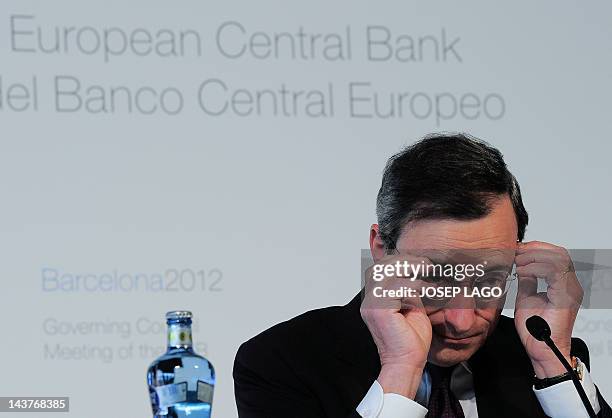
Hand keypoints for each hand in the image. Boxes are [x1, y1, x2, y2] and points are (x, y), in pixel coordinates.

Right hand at [360, 254, 431, 397]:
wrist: (407, 363)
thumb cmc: (410, 342)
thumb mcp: (411, 307)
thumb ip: (409, 292)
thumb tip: (416, 277)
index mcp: (373, 301)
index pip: (379, 270)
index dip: (398, 261)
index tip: (419, 260)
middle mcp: (369, 301)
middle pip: (380, 267)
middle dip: (403, 260)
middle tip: (424, 263)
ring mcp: (372, 305)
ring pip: (386, 272)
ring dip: (408, 267)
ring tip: (426, 268)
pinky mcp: (380, 310)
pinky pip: (396, 287)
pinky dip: (413, 284)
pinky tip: (426, 287)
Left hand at [514, 241, 583, 377]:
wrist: (541, 350)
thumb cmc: (535, 329)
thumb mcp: (526, 297)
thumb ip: (527, 281)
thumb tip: (521, 266)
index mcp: (564, 284)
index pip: (556, 255)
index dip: (536, 248)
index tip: (516, 249)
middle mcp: (571, 285)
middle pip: (560, 253)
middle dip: (535, 248)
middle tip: (516, 252)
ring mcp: (571, 291)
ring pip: (559, 258)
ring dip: (535, 256)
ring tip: (518, 262)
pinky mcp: (565, 298)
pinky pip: (555, 272)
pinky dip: (536, 267)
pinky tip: (523, 271)